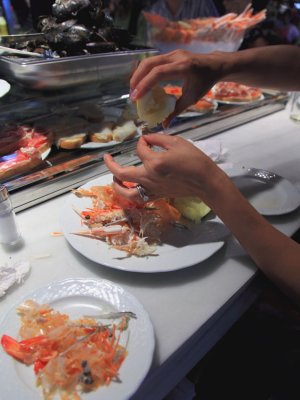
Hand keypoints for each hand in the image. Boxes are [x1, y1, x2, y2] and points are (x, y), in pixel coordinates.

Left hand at [104, 134, 224, 203]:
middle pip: (122, 173)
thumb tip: (146, 137)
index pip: (140, 149)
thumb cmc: (194, 160)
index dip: (141, 142)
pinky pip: (139, 198)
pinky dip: (131, 194)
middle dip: (111, 165)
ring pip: (127, 192)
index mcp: (154, 162)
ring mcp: (152, 188)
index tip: (146, 140)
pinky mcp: (157, 195)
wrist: (205, 181)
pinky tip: (129, 189)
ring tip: (114, 179)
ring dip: (117, 185)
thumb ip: (158, 138)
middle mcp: (149, 176)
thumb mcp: (177, 142)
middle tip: (107, 157)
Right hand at [130, 50, 222, 125]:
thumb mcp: (192, 98)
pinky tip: (142, 83)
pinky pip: (153, 62)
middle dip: (137, 78)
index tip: (136, 97)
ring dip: (139, 75)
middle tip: (132, 94)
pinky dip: (145, 72)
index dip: (145, 84)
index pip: (158, 73)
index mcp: (183, 67)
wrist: (214, 65)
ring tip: (134, 90)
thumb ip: (177, 110)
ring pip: (149, 61)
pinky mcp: (170, 54)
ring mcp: (172, 53)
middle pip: (149, 64)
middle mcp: (176, 57)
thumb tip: (164, 125)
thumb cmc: (204, 82)